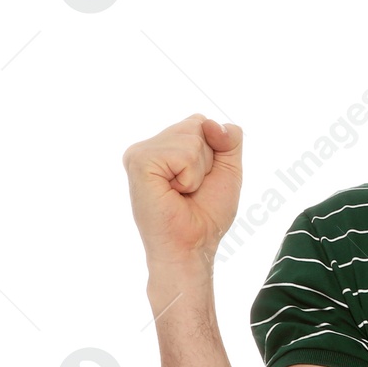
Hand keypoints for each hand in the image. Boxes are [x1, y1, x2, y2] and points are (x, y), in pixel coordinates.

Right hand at [122, 114, 243, 269]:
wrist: (193, 244)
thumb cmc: (207, 212)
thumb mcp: (228, 169)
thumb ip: (229, 139)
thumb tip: (211, 123)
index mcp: (165, 144)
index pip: (203, 122)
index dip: (215, 151)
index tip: (201, 179)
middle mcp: (149, 145)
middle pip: (199, 124)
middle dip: (208, 160)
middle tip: (191, 188)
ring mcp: (140, 152)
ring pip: (192, 136)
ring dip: (199, 170)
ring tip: (181, 191)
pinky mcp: (138, 162)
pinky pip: (183, 153)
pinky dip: (190, 176)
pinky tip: (173, 192)